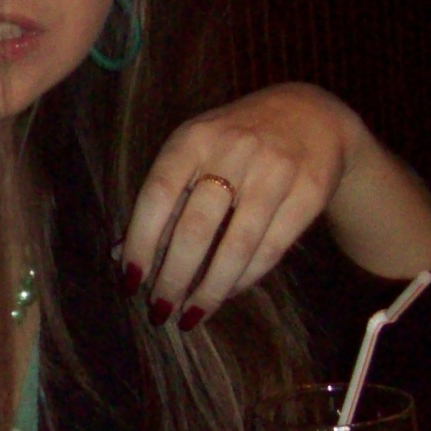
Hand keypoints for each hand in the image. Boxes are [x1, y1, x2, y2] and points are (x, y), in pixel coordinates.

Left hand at [121, 83, 430, 327]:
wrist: (311, 115)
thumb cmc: (234, 142)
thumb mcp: (194, 153)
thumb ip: (162, 200)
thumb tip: (119, 256)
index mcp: (194, 139)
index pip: (157, 196)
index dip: (141, 243)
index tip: (130, 282)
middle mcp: (234, 152)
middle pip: (196, 228)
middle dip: (173, 277)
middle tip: (160, 311)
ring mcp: (275, 172)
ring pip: (236, 247)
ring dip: (209, 290)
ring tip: (190, 315)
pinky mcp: (309, 193)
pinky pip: (270, 250)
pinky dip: (242, 279)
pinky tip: (224, 295)